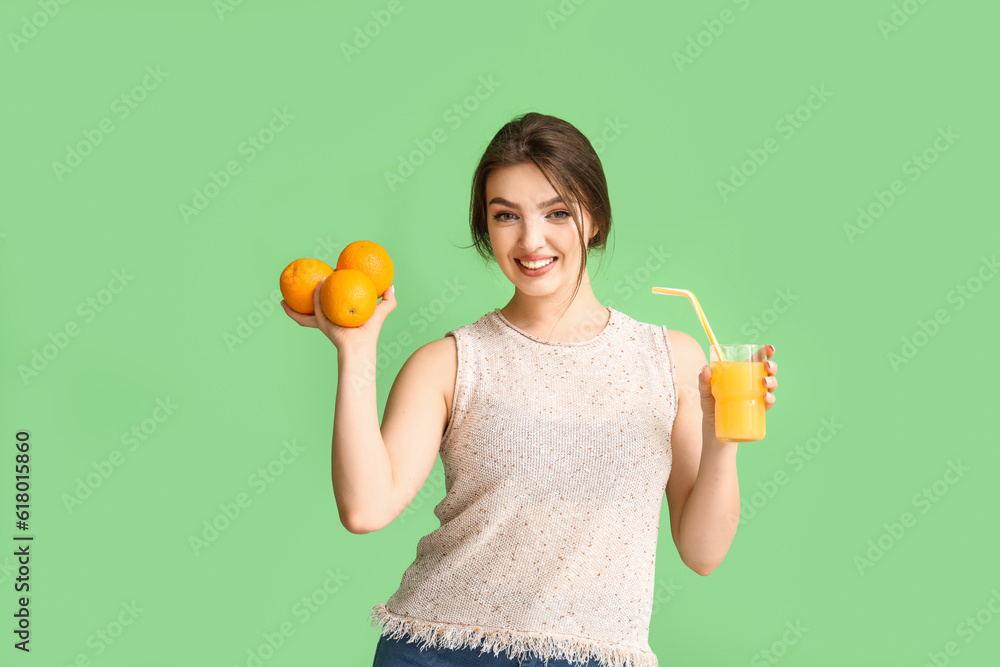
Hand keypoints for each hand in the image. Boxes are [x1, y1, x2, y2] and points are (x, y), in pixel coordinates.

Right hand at [280, 278, 396, 351]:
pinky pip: (315, 308)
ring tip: (284, 293)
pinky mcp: (322, 324)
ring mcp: (324, 322)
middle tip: (300, 282)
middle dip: (304, 297)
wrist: (361, 346)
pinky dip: (313, 297)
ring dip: (294, 305)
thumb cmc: (371, 331)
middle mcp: (330, 318)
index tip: (326, 277)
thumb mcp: (381, 311)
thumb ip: (388, 300)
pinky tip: (313, 286)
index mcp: (340, 315)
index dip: (327, 291)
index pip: (330, 302)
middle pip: (313, 306)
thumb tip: (391, 285)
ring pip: (306, 311)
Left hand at [697, 344, 777, 428]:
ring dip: (772, 381)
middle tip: (767, 366)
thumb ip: (703, 380)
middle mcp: (753, 384)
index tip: (770, 348)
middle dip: (771, 366)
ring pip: (771, 385)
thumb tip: (706, 368)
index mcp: (742, 374)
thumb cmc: (711, 405)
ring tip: (764, 382)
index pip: (757, 360)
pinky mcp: (758, 410)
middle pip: (768, 371)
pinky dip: (770, 399)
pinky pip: (768, 403)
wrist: (714, 428)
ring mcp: (757, 397)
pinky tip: (766, 397)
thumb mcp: (704, 391)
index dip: (766, 353)